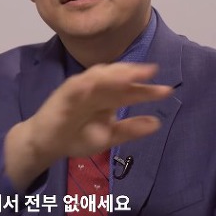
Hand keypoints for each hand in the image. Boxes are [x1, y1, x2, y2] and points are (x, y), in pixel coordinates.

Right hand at [4, 62, 171, 190]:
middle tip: (151, 72)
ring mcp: (80, 89)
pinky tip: (92, 83)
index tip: (167, 91)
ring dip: (111, 74)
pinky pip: (73, 88)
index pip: (130, 91)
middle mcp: (97, 89)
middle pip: (117, 78)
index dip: (147, 90)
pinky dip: (82, 84)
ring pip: (96, 77)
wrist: (48, 143)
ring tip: (129, 74)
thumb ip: (130, 130)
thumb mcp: (109, 136)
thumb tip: (157, 122)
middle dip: (133, 74)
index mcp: (109, 98)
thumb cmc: (77, 136)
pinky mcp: (63, 95)